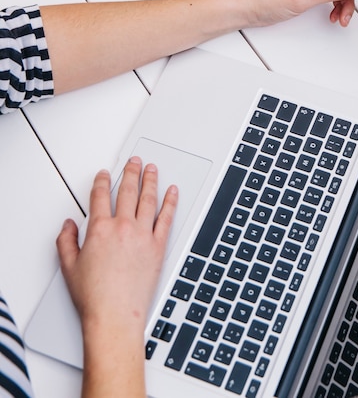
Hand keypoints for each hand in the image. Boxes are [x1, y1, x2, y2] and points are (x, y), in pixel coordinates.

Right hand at [57, 157, 177, 337]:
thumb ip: (66, 241)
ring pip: (149, 199)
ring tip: (152, 169)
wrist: (115, 314)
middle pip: (128, 191)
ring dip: (151, 181)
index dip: (103, 181)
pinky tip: (173, 192)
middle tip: (134, 162)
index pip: (101, 196)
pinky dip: (171, 202)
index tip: (105, 173)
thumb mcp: (69, 267)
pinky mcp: (159, 245)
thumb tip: (68, 226)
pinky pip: (167, 217)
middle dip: (131, 172)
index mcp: (100, 229)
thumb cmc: (95, 295)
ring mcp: (144, 235)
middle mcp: (123, 227)